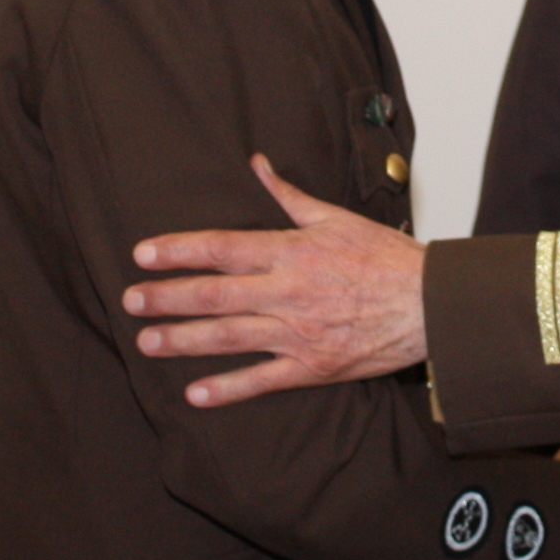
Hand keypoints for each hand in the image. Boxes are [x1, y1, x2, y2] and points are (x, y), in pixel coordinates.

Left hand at [124, 155, 429, 405]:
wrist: (429, 303)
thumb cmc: (385, 258)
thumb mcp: (335, 217)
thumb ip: (288, 195)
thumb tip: (258, 164)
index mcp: (292, 251)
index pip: (222, 248)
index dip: (178, 251)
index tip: (143, 255)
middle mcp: (288, 291)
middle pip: (214, 295)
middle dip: (167, 298)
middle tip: (130, 300)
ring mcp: (299, 332)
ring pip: (229, 337)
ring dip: (183, 340)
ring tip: (147, 342)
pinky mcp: (312, 366)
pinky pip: (262, 380)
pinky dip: (227, 389)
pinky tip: (195, 394)